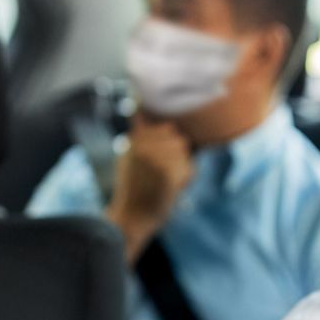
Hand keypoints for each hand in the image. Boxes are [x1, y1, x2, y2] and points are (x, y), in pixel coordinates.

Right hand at [105, 114, 194, 261]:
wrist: (130, 219)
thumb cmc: (135, 190)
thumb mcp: (129, 156)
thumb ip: (139, 133)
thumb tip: (139, 101)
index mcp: (134, 137)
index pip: (168, 128)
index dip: (169, 146)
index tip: (158, 165)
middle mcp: (143, 144)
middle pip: (180, 140)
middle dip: (177, 157)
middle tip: (159, 176)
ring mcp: (154, 157)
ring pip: (186, 155)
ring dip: (181, 170)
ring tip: (163, 182)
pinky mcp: (166, 172)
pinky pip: (189, 170)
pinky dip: (184, 181)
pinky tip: (169, 190)